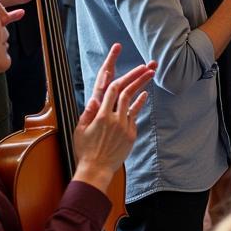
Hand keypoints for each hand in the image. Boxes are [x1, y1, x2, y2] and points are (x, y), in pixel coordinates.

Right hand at [72, 44, 154, 191]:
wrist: (96, 170)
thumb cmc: (85, 150)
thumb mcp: (80, 130)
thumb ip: (87, 114)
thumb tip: (93, 99)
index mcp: (99, 115)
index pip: (110, 89)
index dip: (115, 71)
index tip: (120, 60)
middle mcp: (113, 118)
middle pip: (126, 91)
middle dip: (137, 76)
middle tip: (147, 65)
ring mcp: (123, 126)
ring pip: (133, 100)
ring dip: (142, 85)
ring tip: (150, 73)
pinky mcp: (130, 134)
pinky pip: (135, 115)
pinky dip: (139, 103)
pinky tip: (144, 94)